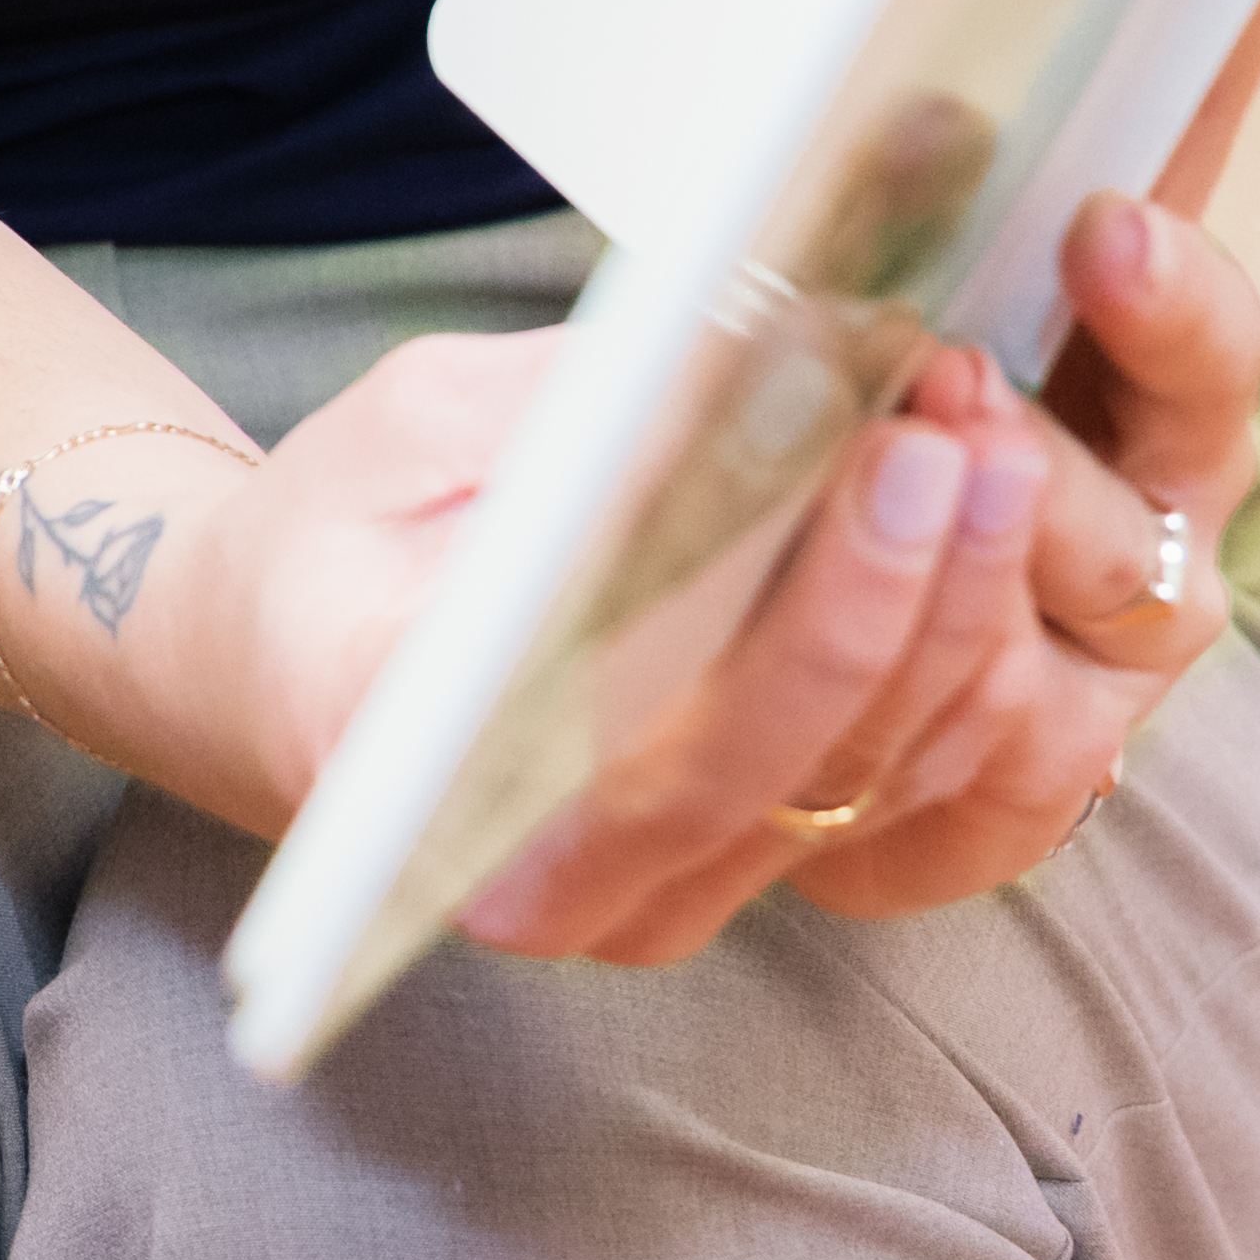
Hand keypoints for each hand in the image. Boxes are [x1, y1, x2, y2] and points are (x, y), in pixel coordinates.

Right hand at [160, 170, 1259, 963]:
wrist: (260, 668)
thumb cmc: (322, 539)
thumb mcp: (415, 429)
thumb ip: (590, 409)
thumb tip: (784, 354)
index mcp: (439, 792)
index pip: (679, 728)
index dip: (822, 601)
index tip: (905, 453)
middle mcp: (558, 892)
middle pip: (808, 764)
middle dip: (930, 585)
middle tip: (987, 421)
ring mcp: (651, 904)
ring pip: (873, 786)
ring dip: (966, 611)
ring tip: (998, 439)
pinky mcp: (720, 877)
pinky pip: (886, 794)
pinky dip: (954, 654)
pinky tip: (980, 521)